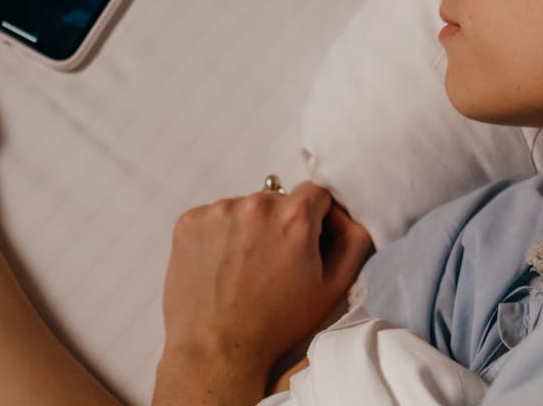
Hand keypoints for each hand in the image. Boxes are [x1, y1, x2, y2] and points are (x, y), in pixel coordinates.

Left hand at [160, 181, 372, 382]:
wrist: (217, 350)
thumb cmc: (277, 324)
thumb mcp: (333, 289)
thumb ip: (352, 242)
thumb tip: (346, 216)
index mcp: (295, 216)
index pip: (316, 193)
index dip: (316, 219)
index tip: (304, 245)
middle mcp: (257, 204)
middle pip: (278, 200)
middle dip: (280, 225)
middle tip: (272, 264)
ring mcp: (219, 210)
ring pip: (244, 208)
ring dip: (248, 229)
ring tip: (243, 269)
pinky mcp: (190, 221)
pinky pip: (213, 217)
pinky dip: (218, 235)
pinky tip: (220, 266)